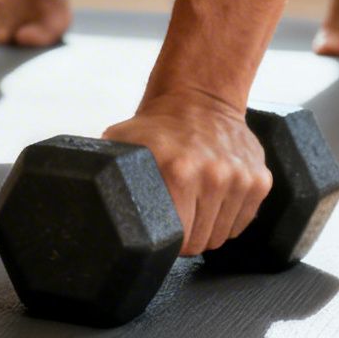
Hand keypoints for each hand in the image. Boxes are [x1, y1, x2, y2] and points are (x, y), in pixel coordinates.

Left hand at [103, 93, 269, 256]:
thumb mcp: (121, 142)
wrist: (200, 97)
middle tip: (176, 215)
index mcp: (178, 171)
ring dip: (207, 227)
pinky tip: (213, 197)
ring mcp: (240, 178)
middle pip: (199, 242)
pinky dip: (228, 217)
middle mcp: (214, 176)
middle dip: (185, 237)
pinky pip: (242, 222)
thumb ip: (104, 172)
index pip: (176, 239)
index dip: (166, 241)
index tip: (160, 231)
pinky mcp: (260, 179)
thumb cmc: (158, 126)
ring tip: (194, 203)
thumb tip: (78, 199)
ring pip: (222, 236)